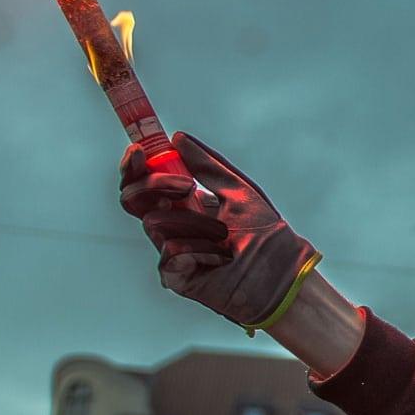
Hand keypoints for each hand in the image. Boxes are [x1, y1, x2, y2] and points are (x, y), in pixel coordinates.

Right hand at [118, 131, 321, 332]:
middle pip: (132, 199)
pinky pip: (170, 252)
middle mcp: (172, 227)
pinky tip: (221, 260)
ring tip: (225, 237)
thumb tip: (178, 138)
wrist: (282, 274)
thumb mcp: (238, 191)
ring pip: (154, 223)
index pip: (144, 182)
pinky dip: (199, 250)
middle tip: (187, 186)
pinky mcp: (175, 277)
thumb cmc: (267, 236)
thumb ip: (207, 166)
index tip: (138, 149)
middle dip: (155, 184)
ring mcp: (171, 252)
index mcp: (183, 205)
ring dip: (195, 224)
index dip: (134, 166)